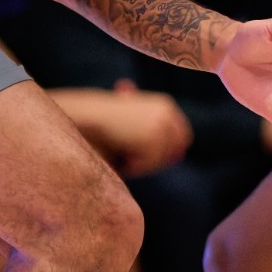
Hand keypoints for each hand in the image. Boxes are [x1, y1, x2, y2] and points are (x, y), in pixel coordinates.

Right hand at [51, 81, 193, 176]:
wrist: (89, 115)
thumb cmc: (106, 118)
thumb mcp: (133, 121)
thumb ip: (153, 134)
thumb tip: (178, 156)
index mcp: (165, 105)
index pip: (182, 135)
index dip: (173, 151)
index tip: (164, 163)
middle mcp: (167, 113)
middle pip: (175, 149)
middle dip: (160, 160)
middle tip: (139, 163)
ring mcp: (160, 126)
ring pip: (160, 159)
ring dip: (143, 164)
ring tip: (124, 155)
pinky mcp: (151, 139)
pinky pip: (148, 164)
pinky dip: (135, 166)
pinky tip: (122, 157)